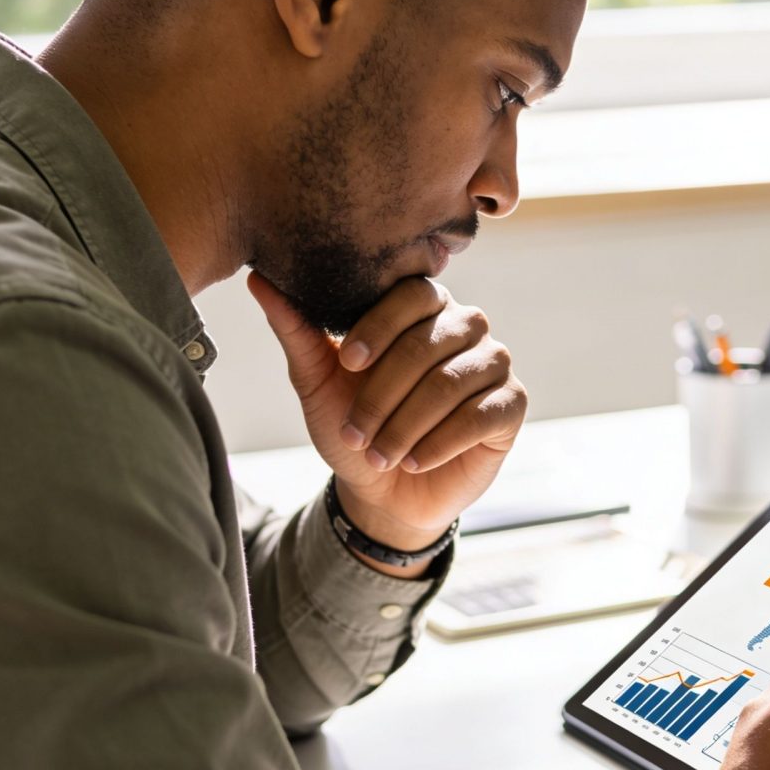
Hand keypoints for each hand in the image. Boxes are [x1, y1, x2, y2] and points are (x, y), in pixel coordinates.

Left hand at [249, 272, 524, 560]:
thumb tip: (258, 280)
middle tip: (356, 431)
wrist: (382, 490)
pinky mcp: (511, 405)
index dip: (380, 326)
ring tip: (379, 455)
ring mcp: (492, 363)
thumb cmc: (352, 425)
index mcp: (422, 307)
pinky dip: (441, 441)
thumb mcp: (317, 381)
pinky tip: (414, 461)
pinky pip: (481, 415)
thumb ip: (296, 330)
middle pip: (430, 342)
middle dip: (385, 393)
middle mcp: (465, 326)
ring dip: (408, 424)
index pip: (412, 295)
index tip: (348, 364)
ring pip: (452, 382)